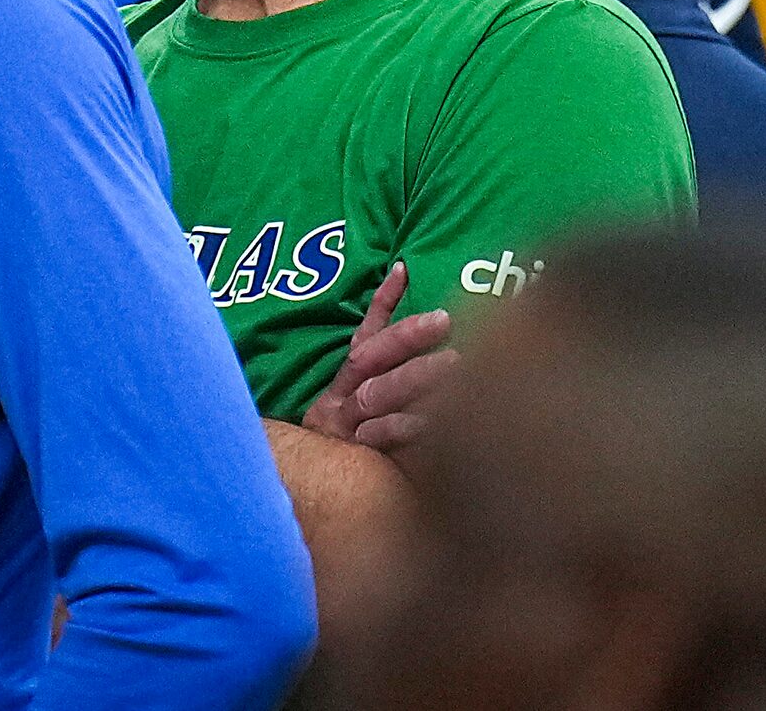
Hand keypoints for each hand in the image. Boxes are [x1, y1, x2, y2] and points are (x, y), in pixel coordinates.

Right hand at [300, 263, 455, 468]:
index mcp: (344, 383)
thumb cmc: (353, 449)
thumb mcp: (367, 405)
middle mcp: (342, 401)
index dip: (383, 302)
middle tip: (445, 321)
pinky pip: (381, 438)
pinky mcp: (355, 457)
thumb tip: (411, 304)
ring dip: (416, 377)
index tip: (404, 271)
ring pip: (379, 396)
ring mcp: (347, 430)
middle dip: (408, 338)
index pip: (365, 336)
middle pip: (373, 361)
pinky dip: (409, 427)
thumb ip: (387, 366)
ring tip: (457, 364)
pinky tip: (440, 419)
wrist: (308, 494)